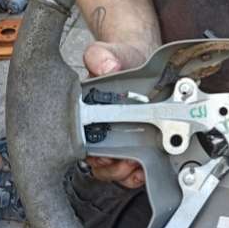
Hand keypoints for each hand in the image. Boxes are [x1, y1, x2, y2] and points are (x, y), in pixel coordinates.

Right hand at [84, 41, 147, 187]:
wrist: (139, 58)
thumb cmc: (119, 59)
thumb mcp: (108, 53)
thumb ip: (101, 56)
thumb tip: (106, 65)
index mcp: (87, 114)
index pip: (82, 144)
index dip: (93, 156)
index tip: (105, 157)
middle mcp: (99, 130)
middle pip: (99, 164)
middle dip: (112, 169)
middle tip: (127, 163)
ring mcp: (118, 138)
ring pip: (115, 170)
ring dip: (126, 174)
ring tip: (138, 167)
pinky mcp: (136, 142)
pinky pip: (133, 167)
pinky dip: (138, 173)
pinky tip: (146, 168)